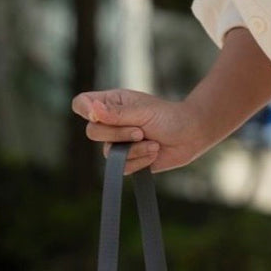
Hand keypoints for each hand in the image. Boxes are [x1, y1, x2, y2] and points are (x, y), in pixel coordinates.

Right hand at [70, 89, 209, 174]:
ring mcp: (117, 143)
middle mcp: (110, 123)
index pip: (81, 104)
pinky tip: (153, 152)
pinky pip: (122, 167)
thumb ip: (116, 114)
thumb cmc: (168, 117)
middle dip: (118, 134)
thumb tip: (92, 109)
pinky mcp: (127, 161)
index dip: (84, 110)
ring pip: (108, 153)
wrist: (189, 136)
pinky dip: (140, 160)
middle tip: (140, 130)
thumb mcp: (142, 111)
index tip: (98, 115)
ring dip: (133, 149)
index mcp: (110, 103)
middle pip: (92, 132)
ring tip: (152, 142)